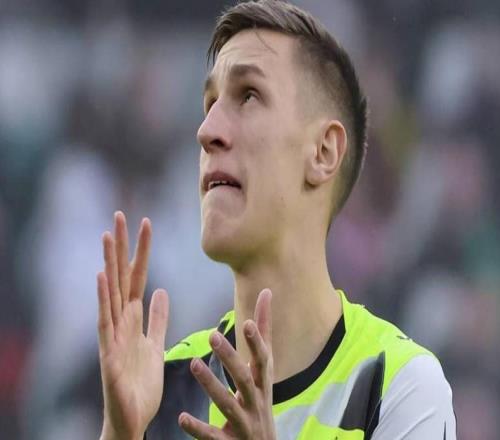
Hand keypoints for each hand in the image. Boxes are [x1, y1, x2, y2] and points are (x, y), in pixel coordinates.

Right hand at [97, 212, 168, 439]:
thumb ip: (157, 318)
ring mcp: (113, 335)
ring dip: (109, 264)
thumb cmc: (141, 382)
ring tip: (107, 236)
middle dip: (122, 247)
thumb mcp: (155, 343)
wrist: (133, 417)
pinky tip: (101, 278)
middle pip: (123, 277)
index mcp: (134, 318)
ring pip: (112, 293)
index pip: (139, 276)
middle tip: (121, 215)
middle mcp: (121, 321)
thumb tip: (161, 291)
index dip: (142, 251)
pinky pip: (105, 323)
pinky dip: (103, 300)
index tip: (145, 223)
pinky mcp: (109, 353)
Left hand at [179, 289, 275, 439]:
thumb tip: (267, 291)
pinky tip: (181, 417)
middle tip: (212, 336)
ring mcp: (243, 424)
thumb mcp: (264, 368)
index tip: (247, 323)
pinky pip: (212, 436)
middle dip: (230, 357)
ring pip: (228, 404)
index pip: (263, 359)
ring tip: (194, 363)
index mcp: (262, 382)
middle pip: (244, 378)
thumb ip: (263, 331)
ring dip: (211, 385)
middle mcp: (256, 401)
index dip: (257, 342)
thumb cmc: (260, 400)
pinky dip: (198, 428)